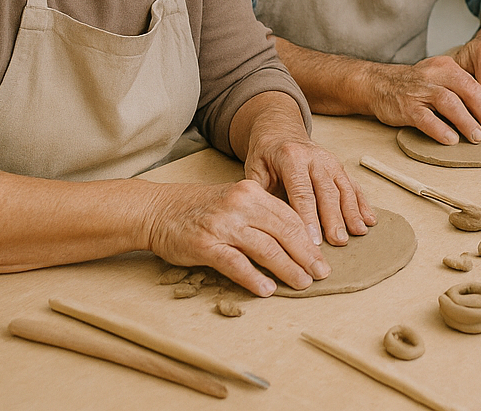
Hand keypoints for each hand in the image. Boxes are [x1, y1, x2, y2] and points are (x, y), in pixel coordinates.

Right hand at [143, 179, 330, 297]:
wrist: (159, 209)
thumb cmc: (202, 208)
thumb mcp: (236, 200)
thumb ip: (262, 215)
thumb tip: (296, 241)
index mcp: (252, 192)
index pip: (290, 217)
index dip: (309, 239)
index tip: (322, 257)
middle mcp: (240, 205)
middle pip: (284, 232)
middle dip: (306, 255)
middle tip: (321, 273)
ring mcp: (223, 225)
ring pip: (265, 248)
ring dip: (287, 268)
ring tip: (302, 283)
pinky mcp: (205, 244)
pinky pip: (236, 264)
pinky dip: (254, 277)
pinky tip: (267, 289)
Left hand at [245, 131, 373, 248]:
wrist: (280, 131)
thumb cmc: (265, 155)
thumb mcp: (254, 170)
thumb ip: (260, 195)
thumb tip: (266, 223)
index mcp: (292, 158)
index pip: (301, 192)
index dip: (308, 217)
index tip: (312, 239)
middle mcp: (315, 158)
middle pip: (327, 192)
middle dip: (334, 218)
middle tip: (339, 241)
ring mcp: (331, 162)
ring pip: (344, 189)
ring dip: (352, 212)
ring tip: (358, 233)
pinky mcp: (339, 168)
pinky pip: (353, 186)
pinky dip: (362, 204)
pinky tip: (369, 220)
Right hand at [364, 56, 480, 143]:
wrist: (378, 84)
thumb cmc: (416, 86)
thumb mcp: (440, 79)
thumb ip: (461, 91)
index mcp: (447, 67)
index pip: (475, 82)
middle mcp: (435, 75)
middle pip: (467, 90)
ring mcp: (420, 91)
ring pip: (449, 103)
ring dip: (466, 121)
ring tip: (479, 137)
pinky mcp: (406, 107)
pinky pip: (426, 118)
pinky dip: (440, 129)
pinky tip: (451, 140)